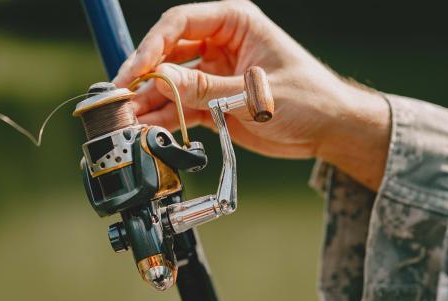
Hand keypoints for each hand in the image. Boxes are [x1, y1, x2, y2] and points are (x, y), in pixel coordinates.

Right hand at [113, 0, 389, 189]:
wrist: (328, 129)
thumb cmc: (308, 98)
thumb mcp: (254, 93)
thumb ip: (205, 88)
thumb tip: (158, 81)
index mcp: (234, 23)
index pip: (179, 24)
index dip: (151, 46)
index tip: (134, 71)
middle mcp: (218, 43)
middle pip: (167, 53)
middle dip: (143, 77)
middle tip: (120, 99)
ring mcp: (213, 72)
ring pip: (169, 83)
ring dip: (148, 101)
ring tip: (127, 121)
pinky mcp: (212, 100)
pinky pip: (180, 106)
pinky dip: (164, 119)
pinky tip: (148, 130)